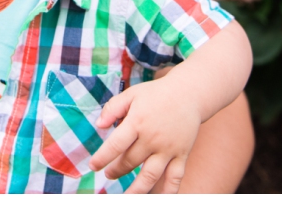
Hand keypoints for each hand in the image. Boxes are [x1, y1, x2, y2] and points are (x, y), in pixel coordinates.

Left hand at [89, 79, 200, 193]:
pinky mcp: (181, 155)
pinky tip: (159, 198)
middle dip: (116, 170)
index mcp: (137, 121)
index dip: (102, 157)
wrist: (188, 93)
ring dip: (136, 189)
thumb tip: (98, 125)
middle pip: (131, 161)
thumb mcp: (132, 94)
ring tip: (127, 196)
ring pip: (150, 175)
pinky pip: (175, 178)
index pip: (116, 144)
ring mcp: (168, 148)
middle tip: (109, 175)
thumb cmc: (156, 94)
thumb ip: (113, 108)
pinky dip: (168, 191)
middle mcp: (152, 137)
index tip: (93, 166)